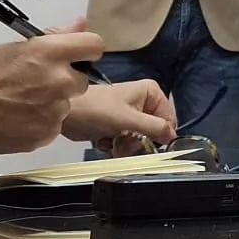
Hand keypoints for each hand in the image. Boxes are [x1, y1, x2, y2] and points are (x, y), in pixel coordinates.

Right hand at [0, 32, 103, 152]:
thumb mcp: (14, 48)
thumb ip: (53, 36)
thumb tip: (80, 23)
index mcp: (50, 53)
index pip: (94, 45)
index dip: (85, 50)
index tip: (77, 55)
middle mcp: (58, 81)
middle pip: (83, 79)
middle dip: (67, 79)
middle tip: (39, 82)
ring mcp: (54, 111)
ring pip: (66, 104)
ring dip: (51, 103)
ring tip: (20, 103)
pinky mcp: (47, 134)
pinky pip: (53, 125)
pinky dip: (40, 123)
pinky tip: (17, 118)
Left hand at [62, 80, 176, 144]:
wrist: (66, 114)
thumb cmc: (95, 110)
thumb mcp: (129, 120)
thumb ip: (154, 128)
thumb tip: (172, 137)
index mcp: (151, 92)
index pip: (168, 120)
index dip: (159, 135)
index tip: (146, 143)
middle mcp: (143, 100)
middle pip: (154, 131)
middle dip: (138, 141)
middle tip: (123, 142)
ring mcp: (130, 113)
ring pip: (140, 139)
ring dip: (126, 146)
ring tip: (112, 142)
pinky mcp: (118, 124)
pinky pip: (127, 141)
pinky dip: (117, 145)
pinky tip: (105, 141)